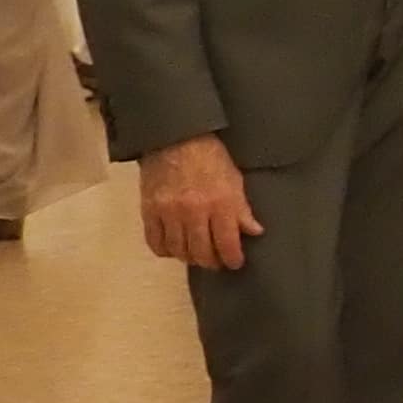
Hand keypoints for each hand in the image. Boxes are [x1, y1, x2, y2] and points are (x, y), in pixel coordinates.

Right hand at [135, 132, 260, 269]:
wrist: (175, 139)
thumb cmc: (210, 157)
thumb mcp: (235, 180)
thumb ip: (242, 209)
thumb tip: (254, 231)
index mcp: (219, 203)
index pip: (227, 243)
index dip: (232, 258)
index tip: (235, 263)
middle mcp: (193, 211)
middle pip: (201, 252)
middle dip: (211, 262)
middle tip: (216, 262)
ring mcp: (168, 212)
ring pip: (178, 250)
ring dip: (189, 257)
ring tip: (197, 255)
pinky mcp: (149, 210)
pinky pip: (155, 242)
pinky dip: (165, 250)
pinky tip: (174, 248)